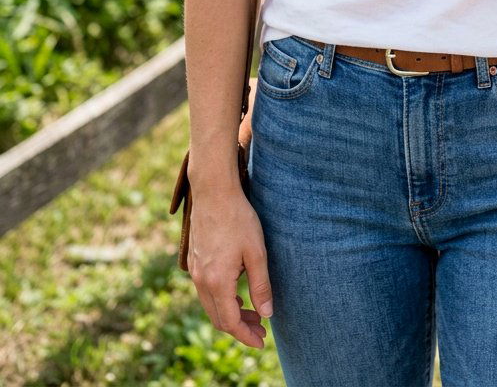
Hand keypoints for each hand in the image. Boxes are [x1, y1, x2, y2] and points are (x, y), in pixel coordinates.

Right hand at [188, 188, 273, 348]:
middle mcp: (201, 280)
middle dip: (239, 327)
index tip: (261, 341)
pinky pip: (205, 291)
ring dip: (230, 313)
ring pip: (210, 305)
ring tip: (253, 312)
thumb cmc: (238, 219)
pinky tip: (236, 293)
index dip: (245, 335)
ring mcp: (195, 271)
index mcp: (217, 281)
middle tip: (261, 328)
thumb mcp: (256, 252)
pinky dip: (221, 299)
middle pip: (218, 318)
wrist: (213, 191)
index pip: (230, 322)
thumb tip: (267, 314)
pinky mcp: (194, 260)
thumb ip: (261, 285)